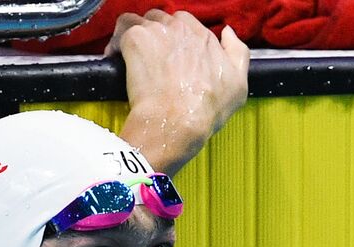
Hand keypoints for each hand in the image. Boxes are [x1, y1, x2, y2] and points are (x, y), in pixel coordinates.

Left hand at [107, 11, 249, 173]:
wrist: (179, 121)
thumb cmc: (205, 110)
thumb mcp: (239, 84)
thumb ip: (238, 53)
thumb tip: (228, 33)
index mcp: (205, 37)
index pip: (186, 25)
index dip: (174, 39)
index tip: (168, 55)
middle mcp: (183, 29)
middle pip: (162, 20)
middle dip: (153, 35)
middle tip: (146, 58)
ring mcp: (159, 31)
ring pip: (140, 21)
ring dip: (134, 36)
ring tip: (128, 56)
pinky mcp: (137, 39)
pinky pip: (122, 29)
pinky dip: (116, 41)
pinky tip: (114, 57)